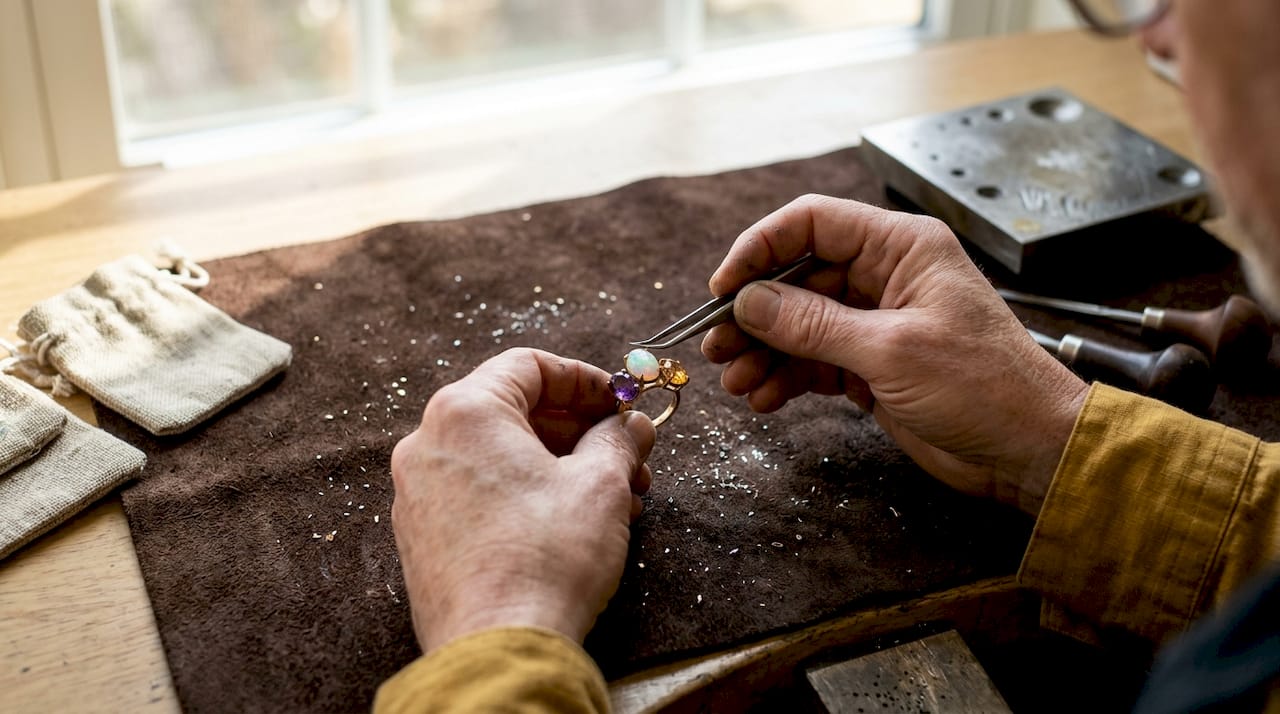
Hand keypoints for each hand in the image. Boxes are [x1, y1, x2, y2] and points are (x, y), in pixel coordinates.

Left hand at [391, 348, 655, 650]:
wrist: (499, 648)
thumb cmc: (546, 558)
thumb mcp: (600, 484)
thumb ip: (618, 439)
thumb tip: (632, 425)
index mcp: (464, 413)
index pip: (529, 366)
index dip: (585, 379)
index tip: (620, 403)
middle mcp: (428, 445)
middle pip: (513, 410)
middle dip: (578, 430)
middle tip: (627, 454)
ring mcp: (418, 494)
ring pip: (499, 456)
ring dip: (559, 466)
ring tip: (614, 498)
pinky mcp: (422, 538)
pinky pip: (479, 493)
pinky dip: (525, 494)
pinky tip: (572, 524)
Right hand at [701, 195, 1087, 515]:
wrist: (1030, 451)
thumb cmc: (984, 387)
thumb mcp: (892, 351)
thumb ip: (814, 324)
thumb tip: (748, 301)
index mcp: (901, 248)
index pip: (812, 224)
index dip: (760, 248)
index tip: (724, 288)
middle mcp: (885, 276)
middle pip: (796, 278)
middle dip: (754, 314)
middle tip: (717, 346)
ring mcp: (876, 322)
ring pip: (799, 324)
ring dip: (763, 352)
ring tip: (737, 383)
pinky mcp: (872, 366)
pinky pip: (813, 361)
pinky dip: (785, 378)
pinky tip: (764, 398)